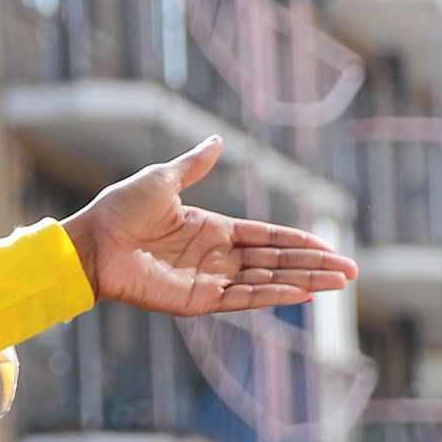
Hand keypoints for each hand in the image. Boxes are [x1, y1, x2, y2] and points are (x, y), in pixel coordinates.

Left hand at [62, 138, 357, 316]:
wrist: (90, 241)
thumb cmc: (119, 210)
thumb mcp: (163, 180)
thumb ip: (194, 165)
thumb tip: (218, 140)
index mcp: (212, 229)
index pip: (266, 237)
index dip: (298, 242)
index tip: (330, 246)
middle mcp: (215, 257)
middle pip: (275, 262)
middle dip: (313, 266)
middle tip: (351, 272)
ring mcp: (208, 280)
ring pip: (266, 282)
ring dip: (303, 282)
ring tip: (338, 283)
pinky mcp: (196, 300)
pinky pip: (242, 299)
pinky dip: (272, 297)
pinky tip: (301, 294)